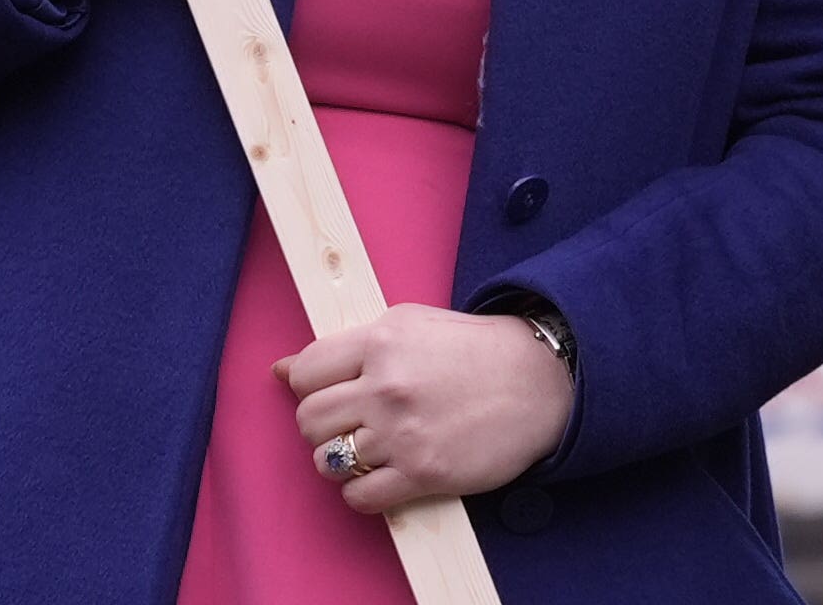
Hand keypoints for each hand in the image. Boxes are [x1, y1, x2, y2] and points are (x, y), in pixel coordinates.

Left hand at [284, 306, 575, 513]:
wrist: (539, 382)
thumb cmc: (474, 351)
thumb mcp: (411, 325)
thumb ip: (349, 346)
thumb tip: (282, 370)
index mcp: (382, 340)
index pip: (306, 371)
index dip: (310, 386)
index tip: (331, 392)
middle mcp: (387, 385)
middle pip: (309, 420)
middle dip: (321, 426)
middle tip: (351, 424)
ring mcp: (403, 432)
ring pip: (327, 460)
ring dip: (340, 460)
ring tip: (367, 450)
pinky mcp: (422, 473)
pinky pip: (358, 497)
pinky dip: (362, 493)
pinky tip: (384, 475)